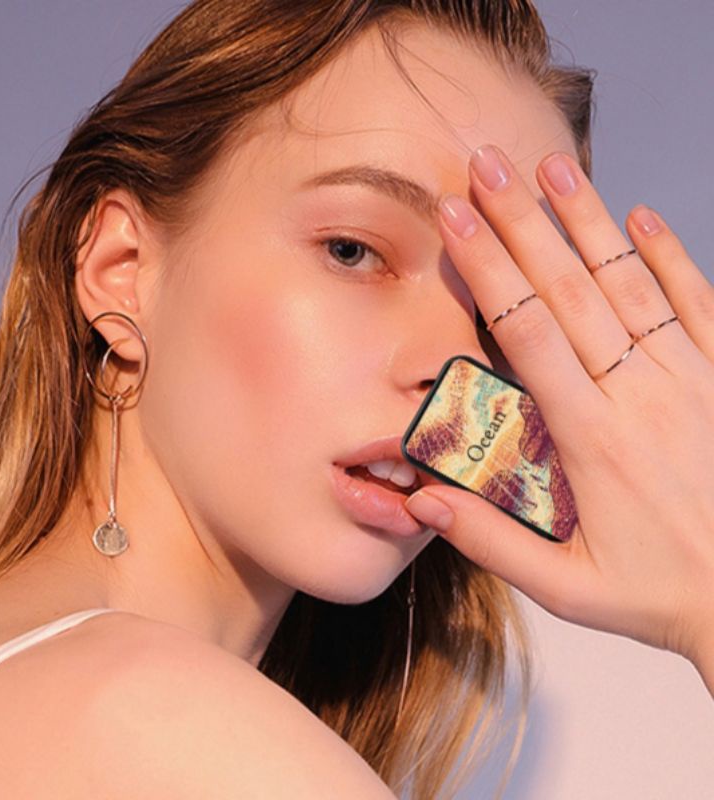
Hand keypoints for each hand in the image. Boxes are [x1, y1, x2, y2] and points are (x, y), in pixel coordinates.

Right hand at [402, 144, 713, 684]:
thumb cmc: (661, 593)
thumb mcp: (566, 590)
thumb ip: (490, 544)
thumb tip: (420, 502)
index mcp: (592, 438)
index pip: (527, 333)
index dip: (488, 270)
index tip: (457, 220)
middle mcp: (639, 394)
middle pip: (570, 290)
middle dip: (523, 223)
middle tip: (488, 167)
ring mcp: (689, 379)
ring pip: (630, 284)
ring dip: (588, 221)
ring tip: (554, 168)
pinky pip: (697, 304)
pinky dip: (671, 256)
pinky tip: (643, 216)